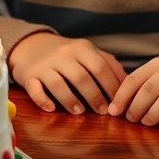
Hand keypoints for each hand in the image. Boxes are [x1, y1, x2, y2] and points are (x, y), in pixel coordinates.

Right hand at [8, 31, 126, 114]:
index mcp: (81, 48)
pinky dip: (43, 100)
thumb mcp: (87, 52)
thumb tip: (129, 84)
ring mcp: (44, 65)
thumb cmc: (66, 54)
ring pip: (58, 84)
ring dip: (71, 101)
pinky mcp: (29, 75)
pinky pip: (35, 89)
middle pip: (82, 77)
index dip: (112, 88)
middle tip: (103, 112)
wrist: (30, 45)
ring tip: (80, 112)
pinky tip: (51, 109)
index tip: (119, 104)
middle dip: (95, 97)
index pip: (101, 68)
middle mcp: (62, 54)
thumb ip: (107, 63)